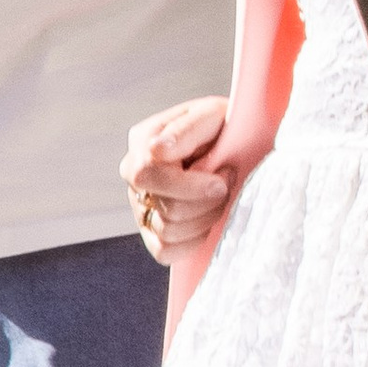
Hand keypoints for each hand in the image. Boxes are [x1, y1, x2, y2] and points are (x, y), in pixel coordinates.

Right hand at [122, 95, 232, 257]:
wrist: (234, 142)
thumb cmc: (223, 126)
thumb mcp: (211, 115)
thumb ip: (185, 130)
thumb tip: (156, 151)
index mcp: (143, 142)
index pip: (148, 174)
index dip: (190, 186)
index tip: (223, 180)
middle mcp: (134, 175)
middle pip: (165, 209)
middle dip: (207, 203)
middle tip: (227, 184)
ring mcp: (140, 205)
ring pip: (168, 232)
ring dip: (206, 219)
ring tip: (220, 198)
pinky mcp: (151, 231)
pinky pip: (165, 251)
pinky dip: (193, 240)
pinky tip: (207, 220)